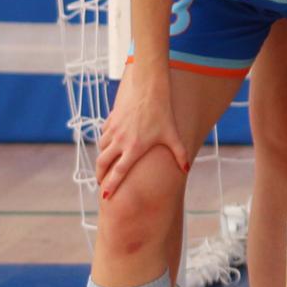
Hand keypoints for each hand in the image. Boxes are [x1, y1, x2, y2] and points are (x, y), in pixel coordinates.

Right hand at [95, 68, 189, 197]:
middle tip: (101, 182)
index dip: (111, 185)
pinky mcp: (110, 121)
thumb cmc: (162, 112)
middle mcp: (120, 141)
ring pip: (101, 149)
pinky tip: (109, 144)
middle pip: (102, 163)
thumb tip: (186, 169)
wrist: (148, 89)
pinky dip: (104, 142)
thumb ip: (180, 153)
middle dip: (100, 174)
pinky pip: (103, 135)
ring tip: (105, 165)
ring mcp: (113, 131)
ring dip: (102, 158)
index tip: (106, 197)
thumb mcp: (172, 134)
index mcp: (134, 148)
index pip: (118, 172)